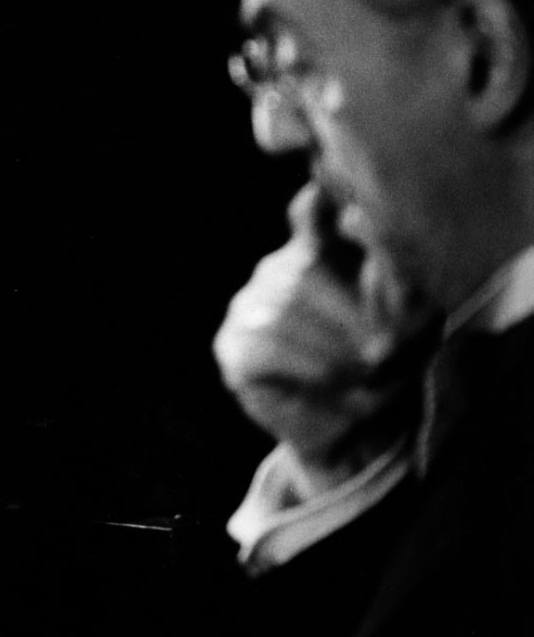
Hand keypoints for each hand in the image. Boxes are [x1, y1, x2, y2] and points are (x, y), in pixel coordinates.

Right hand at [212, 186, 422, 470]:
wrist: (354, 431)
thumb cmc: (386, 369)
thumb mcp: (404, 320)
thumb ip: (388, 278)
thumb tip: (361, 232)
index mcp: (319, 253)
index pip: (310, 214)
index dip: (317, 204)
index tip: (346, 211)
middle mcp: (277, 269)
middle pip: (305, 272)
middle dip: (351, 315)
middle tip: (385, 352)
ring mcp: (248, 305)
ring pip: (285, 310)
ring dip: (334, 348)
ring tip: (363, 372)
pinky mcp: (232, 345)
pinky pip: (266, 343)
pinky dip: (308, 365)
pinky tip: (332, 380)